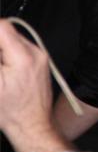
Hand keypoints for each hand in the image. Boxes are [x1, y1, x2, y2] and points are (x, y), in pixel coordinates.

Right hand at [0, 19, 71, 151]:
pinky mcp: (40, 61)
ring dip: (1, 50)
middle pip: (6, 32)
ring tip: (1, 71)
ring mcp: (40, 56)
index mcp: (23, 56)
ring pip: (12, 40)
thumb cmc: (12, 111)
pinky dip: (8, 55)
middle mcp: (36, 52)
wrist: (32, 124)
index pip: (2, 26)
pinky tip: (5, 72)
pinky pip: (20, 49)